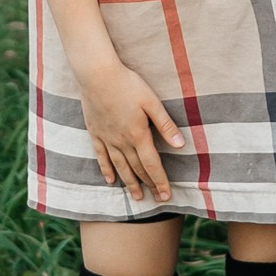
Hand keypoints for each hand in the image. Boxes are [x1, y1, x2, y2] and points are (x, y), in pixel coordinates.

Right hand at [76, 55, 184, 205]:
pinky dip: (106, 170)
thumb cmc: (128, 85)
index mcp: (138, 134)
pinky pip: (100, 157)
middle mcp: (122, 141)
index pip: (152, 165)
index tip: (166, 195)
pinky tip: (110, 180)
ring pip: (119, 167)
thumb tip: (181, 146)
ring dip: (129, 183)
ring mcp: (107, 138)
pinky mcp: (95, 133)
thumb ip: (166, 125)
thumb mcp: (152, 102)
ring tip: (137, 197)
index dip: (160, 181)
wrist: (97, 75)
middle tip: (156, 200)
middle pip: (137, 169)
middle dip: (148, 185)